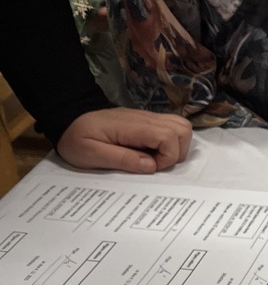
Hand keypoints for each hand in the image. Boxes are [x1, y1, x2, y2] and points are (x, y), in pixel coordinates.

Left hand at [57, 109, 192, 172]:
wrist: (68, 119)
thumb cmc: (76, 138)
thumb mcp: (91, 154)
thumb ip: (122, 159)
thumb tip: (151, 166)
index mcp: (132, 126)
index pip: (168, 136)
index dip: (167, 157)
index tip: (150, 167)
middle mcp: (145, 118)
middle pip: (182, 129)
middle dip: (177, 152)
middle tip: (156, 163)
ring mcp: (147, 117)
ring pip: (181, 126)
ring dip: (177, 146)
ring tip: (158, 158)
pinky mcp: (147, 121)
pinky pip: (171, 127)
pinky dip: (170, 142)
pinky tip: (152, 151)